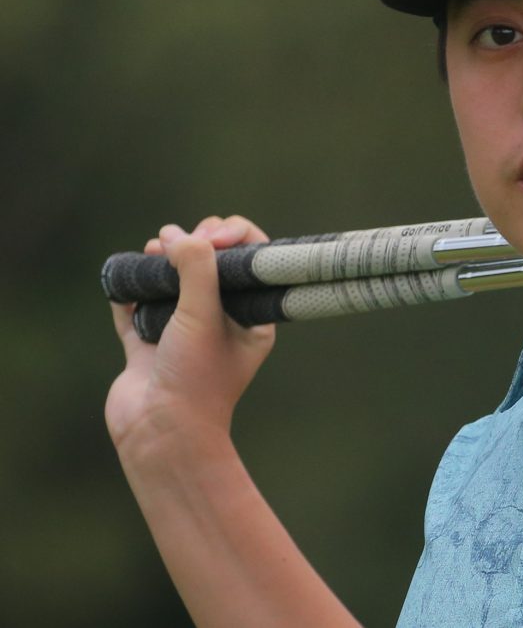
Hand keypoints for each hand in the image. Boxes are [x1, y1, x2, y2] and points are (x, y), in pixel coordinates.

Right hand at [106, 216, 275, 454]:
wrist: (159, 433)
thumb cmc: (195, 379)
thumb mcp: (204, 316)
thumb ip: (197, 269)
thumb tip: (179, 235)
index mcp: (250, 317)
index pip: (251, 261)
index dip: (232, 237)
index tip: (209, 235)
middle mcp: (219, 322)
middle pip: (210, 265)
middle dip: (193, 244)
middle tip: (174, 243)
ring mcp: (181, 332)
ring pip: (172, 281)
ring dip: (161, 261)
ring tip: (152, 250)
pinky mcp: (146, 344)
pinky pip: (136, 306)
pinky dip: (129, 290)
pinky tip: (126, 279)